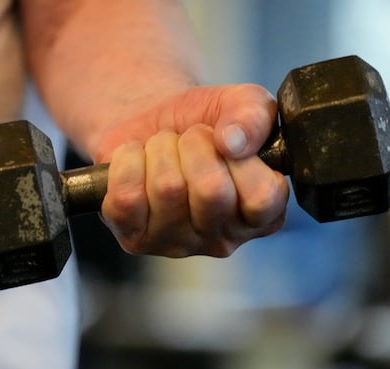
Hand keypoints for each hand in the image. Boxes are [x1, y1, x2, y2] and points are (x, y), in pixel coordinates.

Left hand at [97, 85, 288, 256]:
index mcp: (262, 216)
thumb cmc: (201, 123)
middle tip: (189, 140)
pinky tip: (137, 162)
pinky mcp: (136, 240)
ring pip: (167, 189)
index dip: (241, 158)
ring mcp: (177, 244)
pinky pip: (126, 196)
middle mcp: (224, 239)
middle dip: (194, 144)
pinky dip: (128, 161)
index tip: (226, 142)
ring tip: (163, 149)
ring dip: (160, 149)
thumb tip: (235, 141)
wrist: (150, 124)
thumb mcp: (238, 103)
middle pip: (211, 191)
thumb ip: (254, 114)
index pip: (262, 198)